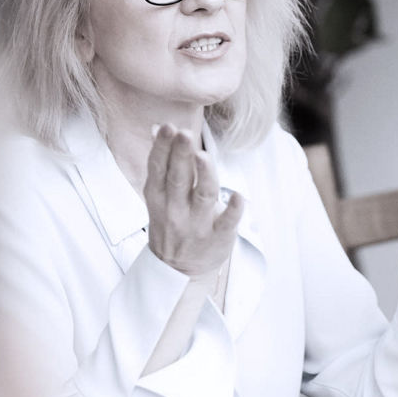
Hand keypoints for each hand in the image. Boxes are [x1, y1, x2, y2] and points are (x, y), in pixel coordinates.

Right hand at [143, 124, 243, 276]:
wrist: (177, 269)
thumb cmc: (171, 221)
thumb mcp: (159, 195)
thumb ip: (162, 162)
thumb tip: (158, 127)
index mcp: (158, 197)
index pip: (158, 169)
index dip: (162, 148)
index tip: (168, 127)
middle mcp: (175, 210)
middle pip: (178, 179)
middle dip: (180, 156)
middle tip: (184, 133)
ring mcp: (197, 225)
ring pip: (202, 197)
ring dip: (204, 176)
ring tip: (203, 157)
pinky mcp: (218, 238)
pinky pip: (226, 223)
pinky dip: (233, 210)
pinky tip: (239, 197)